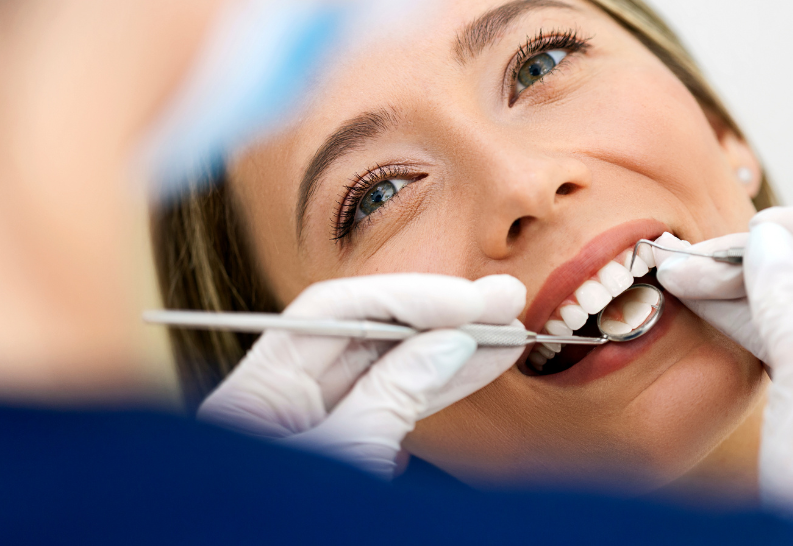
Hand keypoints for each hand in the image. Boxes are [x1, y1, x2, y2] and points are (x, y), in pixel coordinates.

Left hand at [197, 273, 525, 479]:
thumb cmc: (289, 528)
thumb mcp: (344, 459)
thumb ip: (392, 395)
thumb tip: (446, 343)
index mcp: (256, 393)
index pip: (334, 313)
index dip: (407, 298)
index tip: (469, 303)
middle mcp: (281, 397)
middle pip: (366, 333)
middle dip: (439, 316)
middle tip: (504, 301)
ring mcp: (314, 422)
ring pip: (388, 366)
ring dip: (450, 347)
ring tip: (506, 335)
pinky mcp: (344, 446)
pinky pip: (392, 400)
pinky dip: (436, 384)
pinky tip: (477, 365)